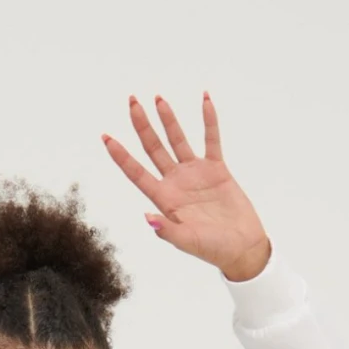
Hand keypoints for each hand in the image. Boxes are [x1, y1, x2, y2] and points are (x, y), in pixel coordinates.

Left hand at [100, 91, 271, 281]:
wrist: (242, 248)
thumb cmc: (213, 250)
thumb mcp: (188, 242)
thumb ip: (168, 231)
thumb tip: (148, 216)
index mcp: (165, 199)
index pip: (137, 173)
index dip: (121, 156)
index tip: (106, 137)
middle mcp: (176, 182)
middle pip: (153, 148)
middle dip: (142, 125)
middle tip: (132, 101)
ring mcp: (195, 174)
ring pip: (177, 140)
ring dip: (168, 119)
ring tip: (158, 99)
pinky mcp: (216, 169)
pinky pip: (211, 139)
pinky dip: (209, 120)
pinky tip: (205, 99)